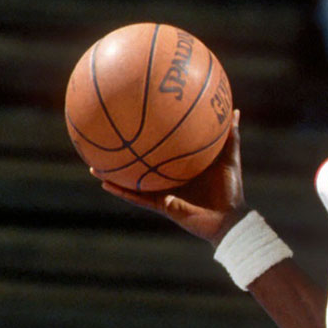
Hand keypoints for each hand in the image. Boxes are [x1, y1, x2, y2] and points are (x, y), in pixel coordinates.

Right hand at [95, 109, 246, 244]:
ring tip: (93, 163)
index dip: (150, 138)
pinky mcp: (162, 206)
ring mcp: (163, 192)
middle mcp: (169, 179)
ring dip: (115, 174)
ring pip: (133, 181)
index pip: (162, 150)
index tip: (136, 121)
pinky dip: (121, 191)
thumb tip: (233, 109)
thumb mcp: (229, 157)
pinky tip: (104, 182)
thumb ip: (230, 135)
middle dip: (127, 153)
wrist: (229, 218)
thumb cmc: (231, 189)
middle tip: (109, 137)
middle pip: (142, 163)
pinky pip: (137, 198)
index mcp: (182, 167)